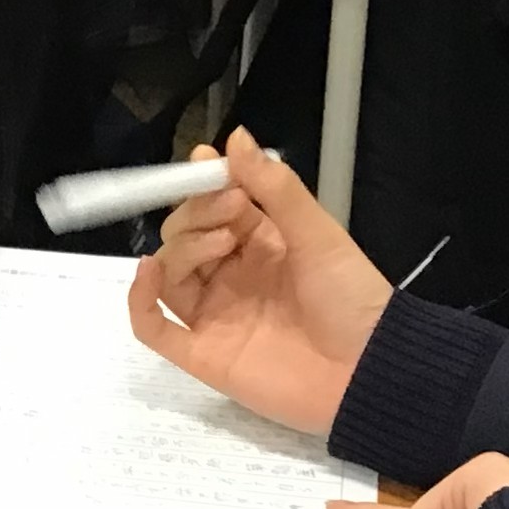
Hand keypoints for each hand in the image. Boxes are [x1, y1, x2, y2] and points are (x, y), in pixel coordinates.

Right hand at [126, 129, 394, 437]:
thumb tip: (235, 138)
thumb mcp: (319, 234)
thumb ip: (275, 189)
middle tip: (233, 211)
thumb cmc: (352, 299)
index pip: (213, 208)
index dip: (206, 185)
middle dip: (196, 214)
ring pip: (169, 274)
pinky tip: (150, 271)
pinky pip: (154, 328)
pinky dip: (139, 299)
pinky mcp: (203, 353)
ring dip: (182, 248)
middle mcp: (231, 278)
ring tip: (218, 243)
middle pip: (184, 237)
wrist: (369, 371)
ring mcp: (214, 315)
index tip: (208, 164)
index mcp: (260, 246)